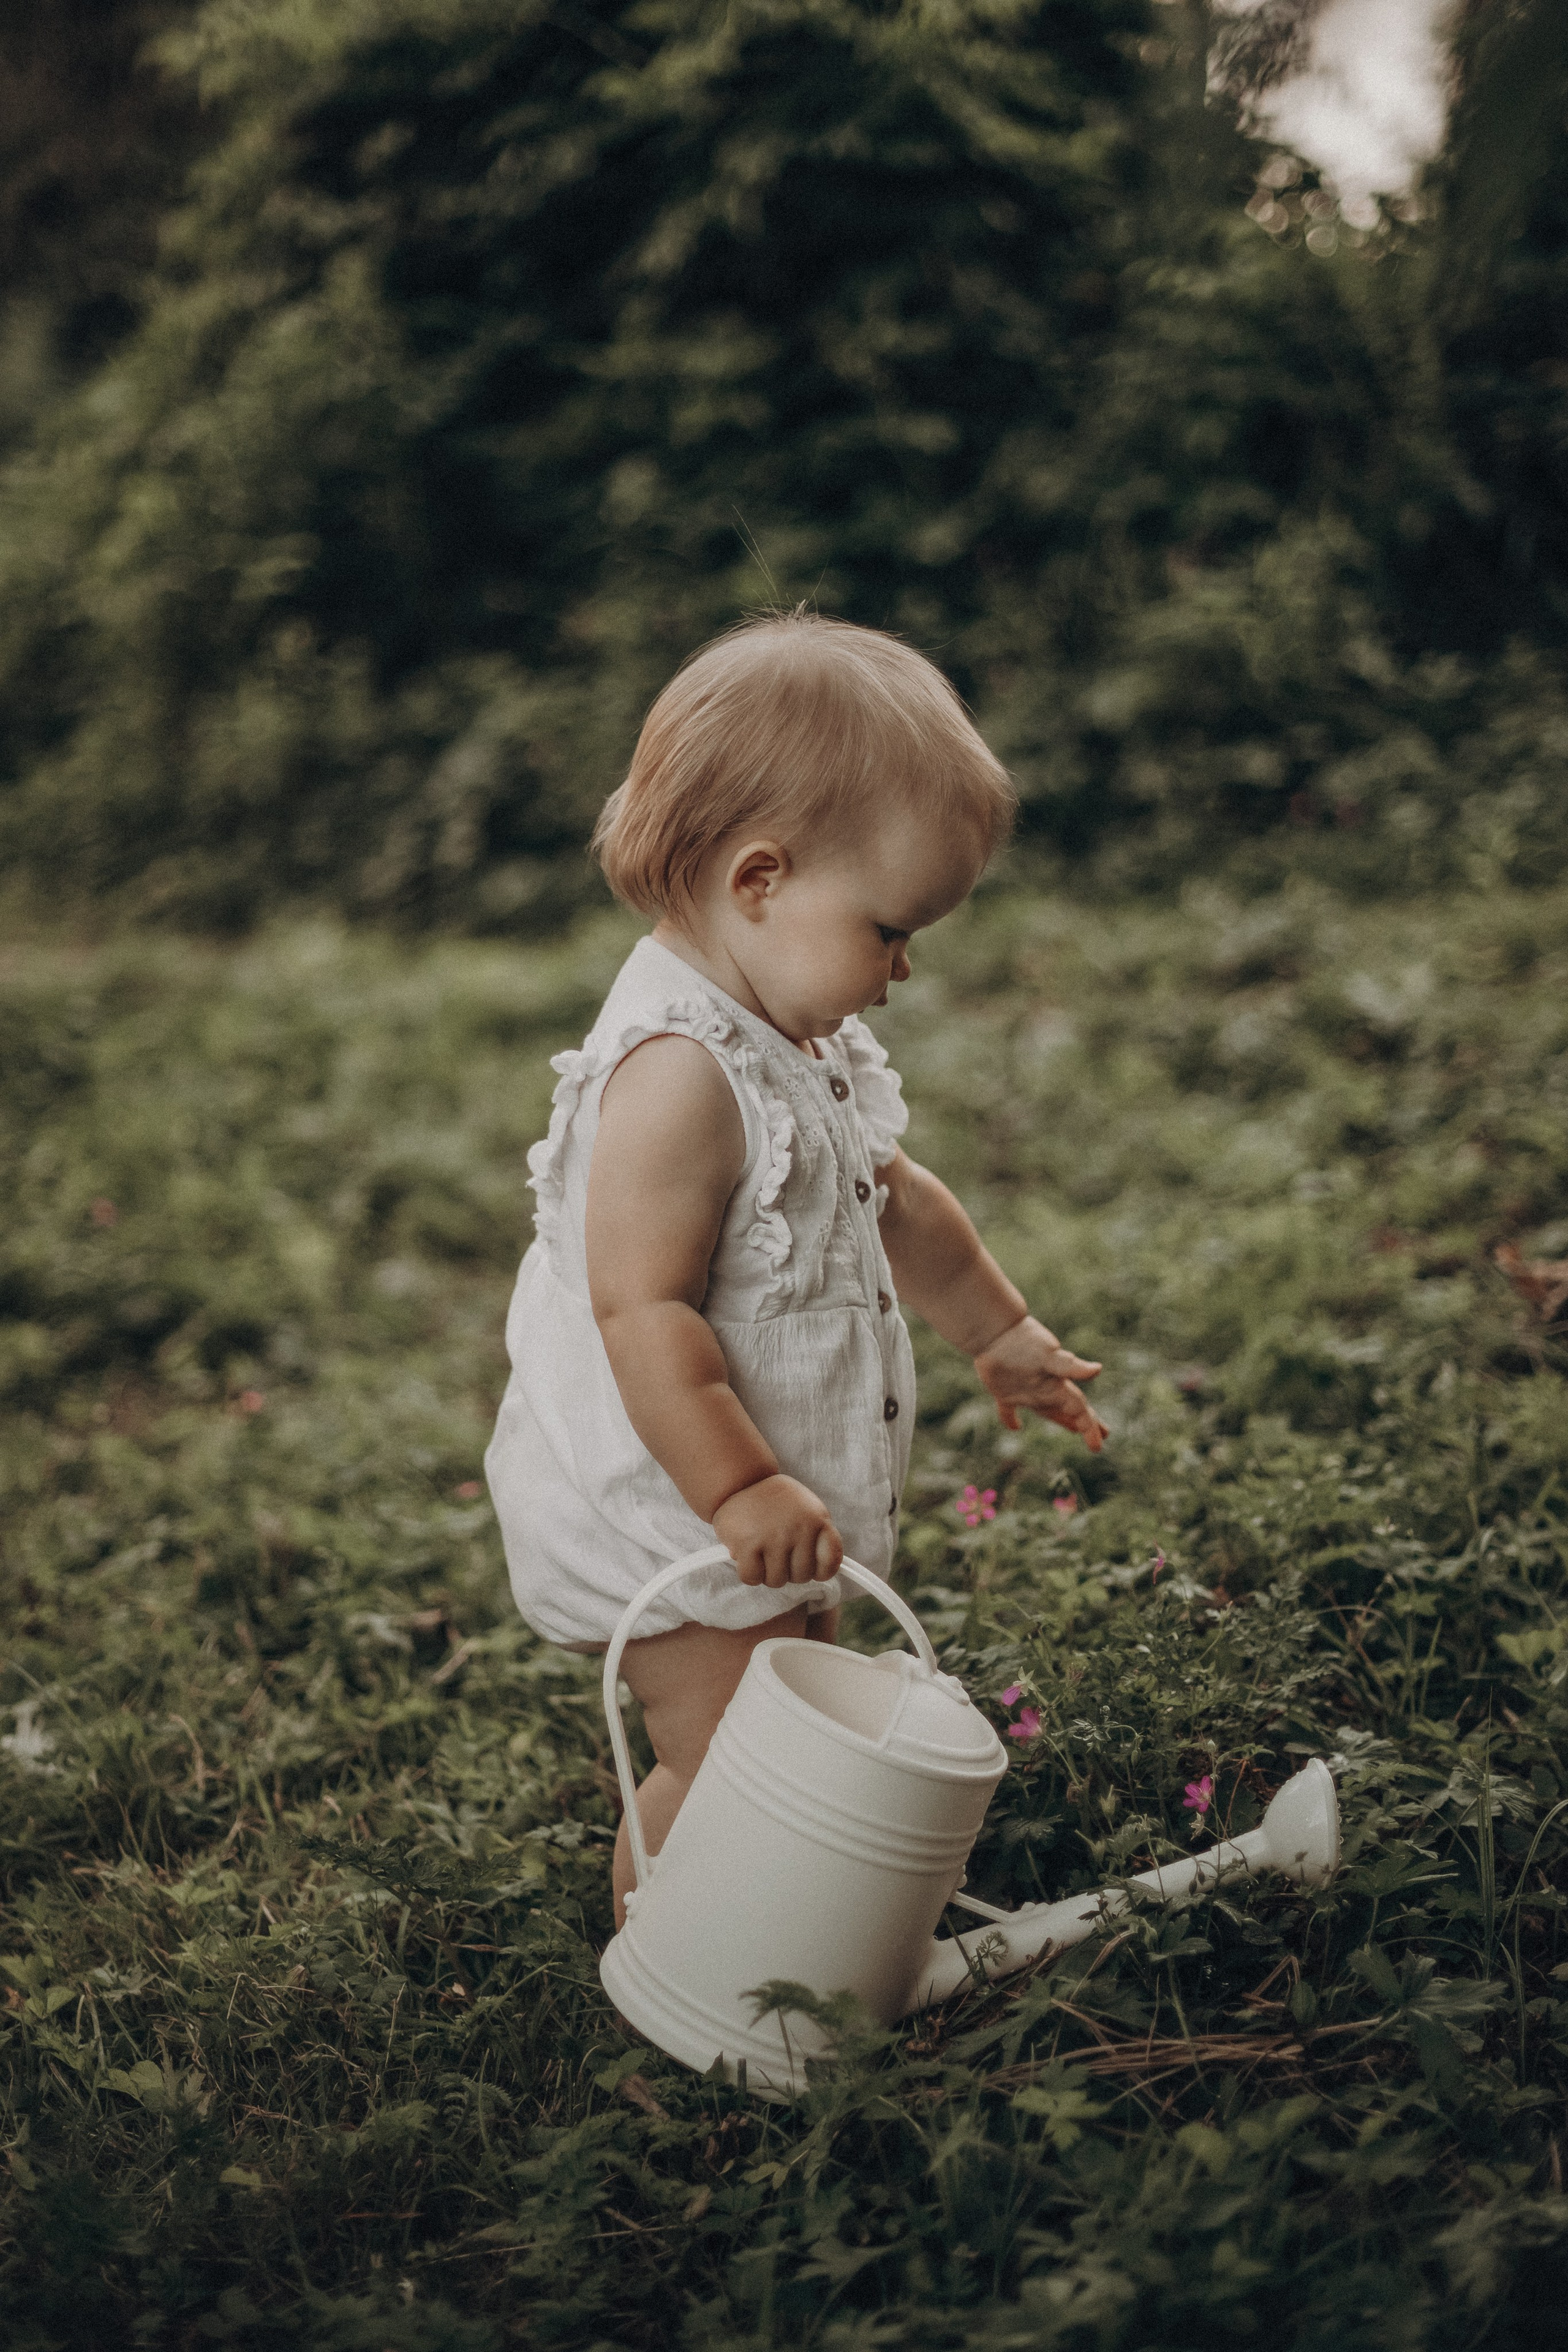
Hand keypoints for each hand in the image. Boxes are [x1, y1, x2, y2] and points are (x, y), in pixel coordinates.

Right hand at [713, 1474, 844, 1587]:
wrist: (742, 1480)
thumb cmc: (777, 1502)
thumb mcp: (807, 1509)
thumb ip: (817, 1536)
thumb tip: (821, 1573)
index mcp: (817, 1519)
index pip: (830, 1562)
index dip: (821, 1571)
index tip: (811, 1566)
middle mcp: (799, 1527)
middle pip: (802, 1576)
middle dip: (789, 1571)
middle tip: (779, 1555)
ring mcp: (774, 1536)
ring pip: (777, 1580)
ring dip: (768, 1573)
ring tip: (763, 1554)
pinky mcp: (747, 1544)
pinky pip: (752, 1578)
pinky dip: (750, 1573)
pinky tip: (749, 1557)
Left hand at [973, 1315, 1107, 1450]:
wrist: (995, 1330)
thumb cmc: (1024, 1342)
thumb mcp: (1049, 1356)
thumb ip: (1071, 1366)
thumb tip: (1098, 1369)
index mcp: (1057, 1386)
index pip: (1079, 1410)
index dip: (1090, 1427)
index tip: (1097, 1445)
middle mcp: (1045, 1389)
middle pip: (1070, 1411)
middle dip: (1085, 1424)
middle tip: (1102, 1437)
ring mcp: (1025, 1390)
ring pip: (1048, 1411)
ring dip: (1062, 1420)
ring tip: (1073, 1429)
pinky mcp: (1003, 1391)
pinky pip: (1009, 1410)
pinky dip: (1011, 1419)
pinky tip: (1015, 1427)